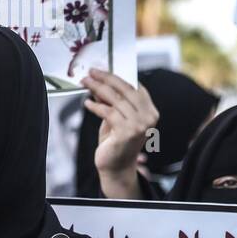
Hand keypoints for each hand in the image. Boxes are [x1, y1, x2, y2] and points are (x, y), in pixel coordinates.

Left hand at [81, 68, 158, 199]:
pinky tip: (87, 103)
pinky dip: (96, 106)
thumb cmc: (116, 141)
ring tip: (85, 83)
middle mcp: (149, 118)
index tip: (102, 71)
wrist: (116, 167)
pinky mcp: (126, 132)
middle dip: (107, 78)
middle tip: (91, 72)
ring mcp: (139, 125)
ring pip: (116, 99)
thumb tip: (100, 83)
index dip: (118, 77)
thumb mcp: (117, 117)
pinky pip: (108, 112)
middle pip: (127, 89)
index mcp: (151, 112)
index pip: (135, 87)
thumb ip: (113, 102)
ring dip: (97, 88)